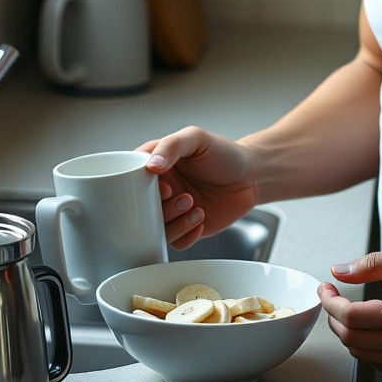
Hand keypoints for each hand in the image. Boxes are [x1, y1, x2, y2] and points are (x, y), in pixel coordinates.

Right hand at [136, 127, 257, 250]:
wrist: (251, 175)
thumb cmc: (223, 153)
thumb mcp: (196, 139)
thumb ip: (172, 146)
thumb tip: (151, 166)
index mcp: (156, 166)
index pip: (131, 179)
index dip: (139, 186)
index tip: (161, 183)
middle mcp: (161, 190)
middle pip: (141, 208)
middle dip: (158, 205)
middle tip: (178, 194)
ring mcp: (172, 211)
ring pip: (156, 228)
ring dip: (173, 221)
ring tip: (193, 205)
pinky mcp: (186, 228)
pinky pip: (175, 242)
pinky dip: (185, 234)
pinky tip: (200, 219)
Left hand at [317, 245, 381, 376]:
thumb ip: (373, 264)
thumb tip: (339, 271)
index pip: (350, 318)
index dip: (330, 302)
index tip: (325, 286)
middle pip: (351, 341)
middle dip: (334, 318)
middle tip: (333, 296)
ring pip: (362, 355)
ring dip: (348, 333)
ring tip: (347, 309)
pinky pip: (381, 364)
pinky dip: (367, 347)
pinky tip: (370, 326)